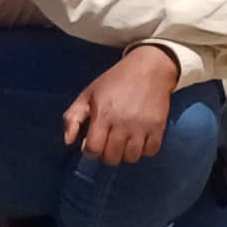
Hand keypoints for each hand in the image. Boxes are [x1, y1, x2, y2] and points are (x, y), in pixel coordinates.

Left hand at [64, 46, 179, 163]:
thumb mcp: (88, 94)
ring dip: (125, 154)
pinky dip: (144, 150)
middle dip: (106, 154)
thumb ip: (73, 117)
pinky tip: (138, 140)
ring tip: (123, 142)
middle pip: (112, 157)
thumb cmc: (114, 81)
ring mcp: (142, 126)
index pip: (94, 149)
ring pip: (132, 157)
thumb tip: (68, 141)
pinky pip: (151, 152)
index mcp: (103, 114)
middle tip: (108, 142)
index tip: (92, 144)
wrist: (148, 68)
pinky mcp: (158, 127)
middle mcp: (123, 123)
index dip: (90, 151)